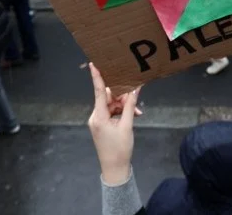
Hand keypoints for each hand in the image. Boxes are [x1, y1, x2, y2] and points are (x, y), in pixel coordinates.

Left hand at [87, 63, 140, 185]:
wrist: (115, 168)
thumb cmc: (120, 149)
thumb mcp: (127, 125)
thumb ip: (130, 106)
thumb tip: (135, 89)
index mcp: (99, 116)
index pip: (99, 92)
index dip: (97, 77)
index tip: (93, 63)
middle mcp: (95, 116)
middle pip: (109, 98)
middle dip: (123, 97)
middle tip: (136, 99)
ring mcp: (98, 121)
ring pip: (112, 105)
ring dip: (125, 106)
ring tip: (137, 112)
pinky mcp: (102, 125)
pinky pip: (112, 112)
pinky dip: (122, 112)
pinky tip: (133, 115)